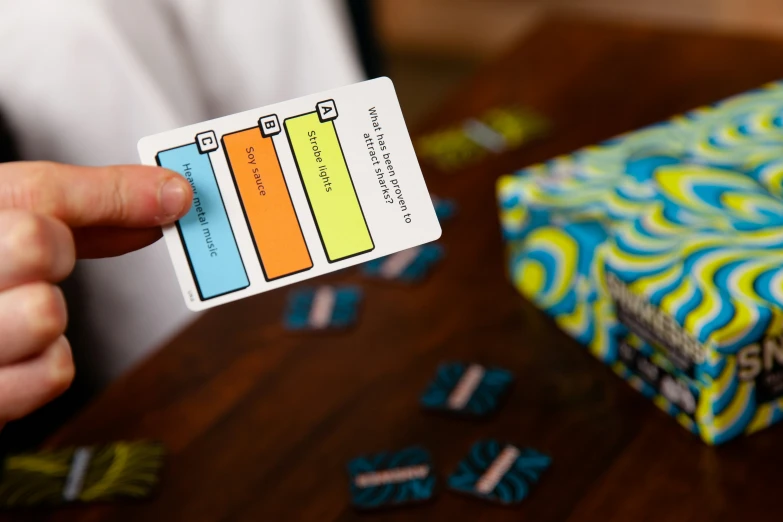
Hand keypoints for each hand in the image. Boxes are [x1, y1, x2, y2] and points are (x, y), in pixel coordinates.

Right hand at [0, 161, 191, 423]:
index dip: (114, 193)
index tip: (174, 195)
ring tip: (10, 316)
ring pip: (46, 312)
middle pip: (34, 241)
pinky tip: (15, 358)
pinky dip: (48, 366)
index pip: (34, 190)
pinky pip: (53, 372)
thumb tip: (167, 198)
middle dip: (54, 253)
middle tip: (34, 267)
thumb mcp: (9, 223)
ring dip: (47, 317)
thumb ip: (87, 209)